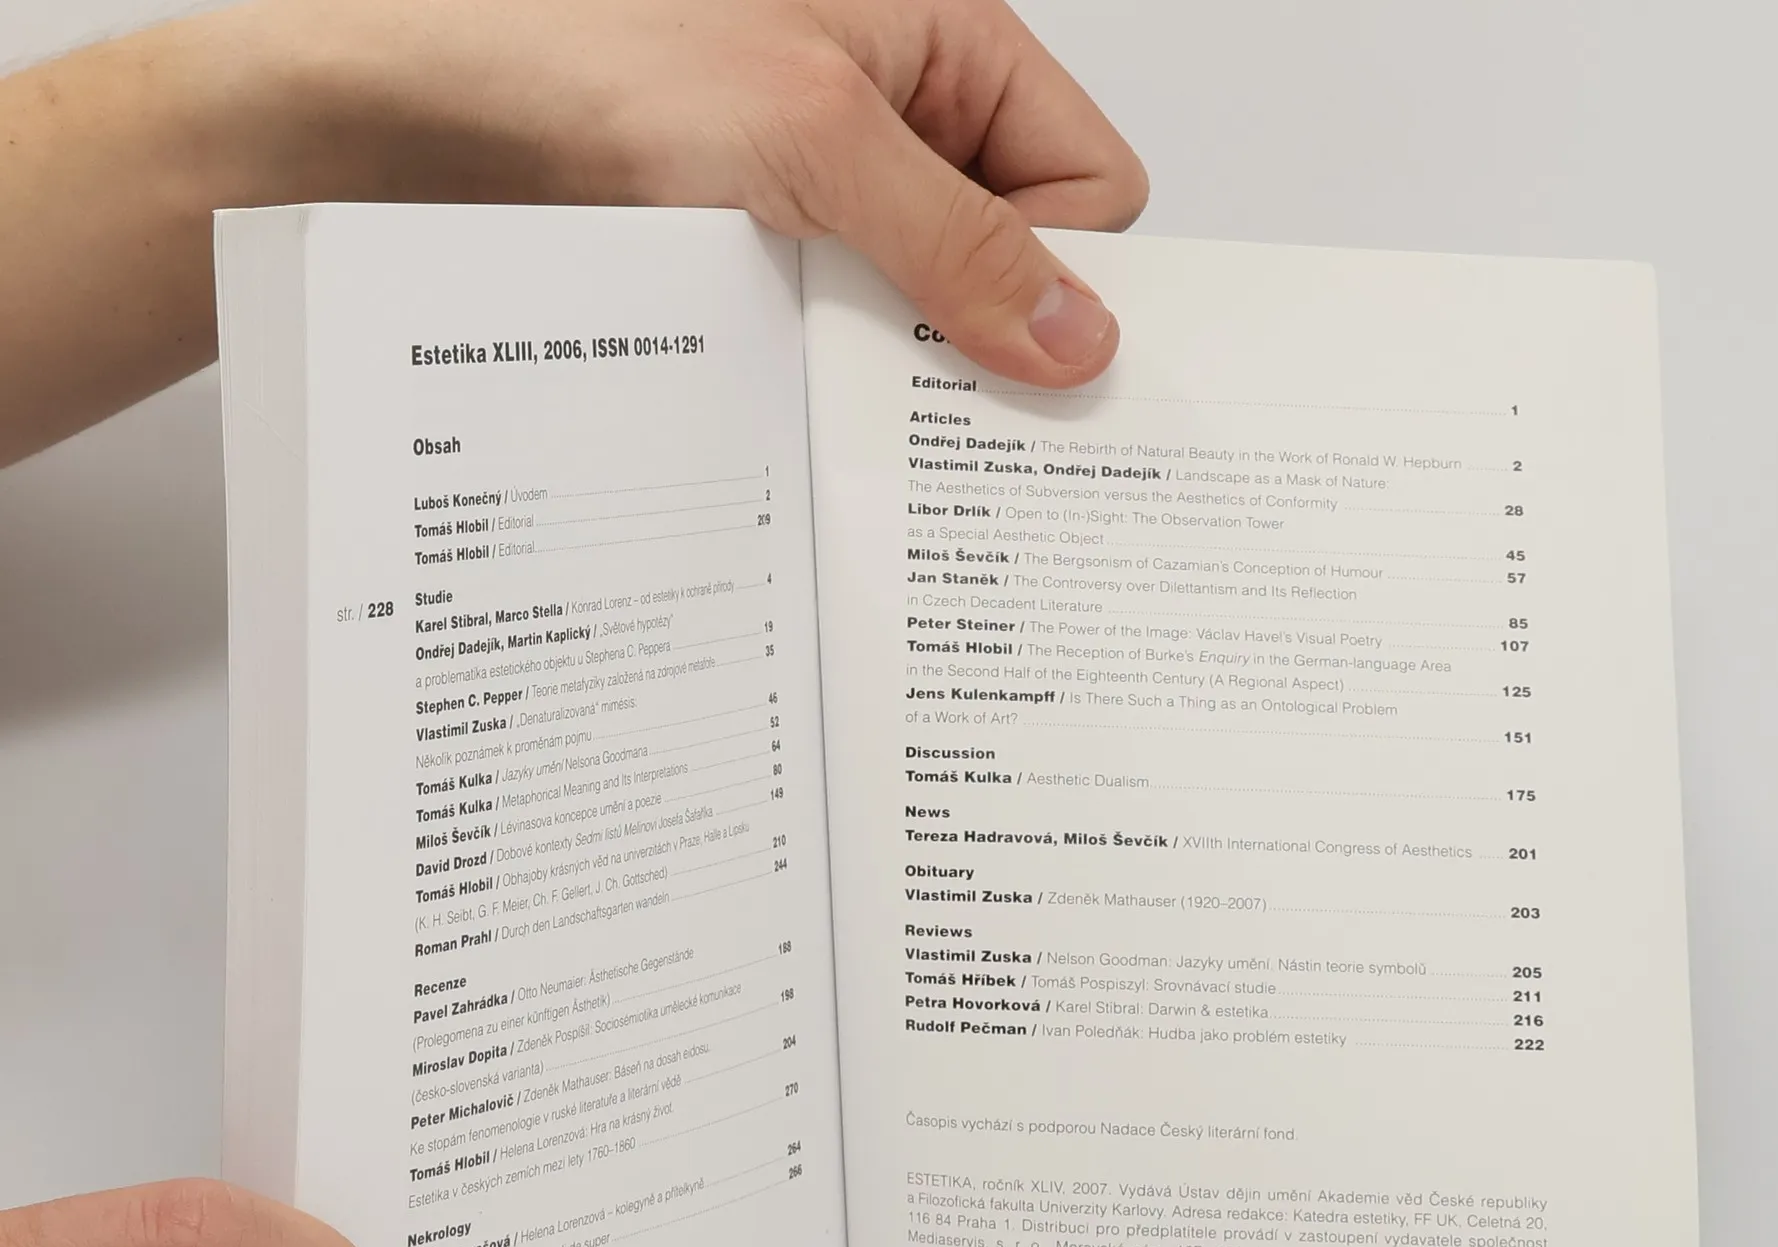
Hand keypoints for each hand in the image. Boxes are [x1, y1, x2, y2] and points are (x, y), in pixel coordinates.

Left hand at [0, 0, 1147, 460]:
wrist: (416, 112)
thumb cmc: (588, 50)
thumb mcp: (810, 137)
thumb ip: (957, 241)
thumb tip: (1078, 333)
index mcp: (943, 42)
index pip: (1089, 179)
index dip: (1071, 268)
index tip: (1030, 353)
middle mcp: (896, 117)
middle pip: (1016, 255)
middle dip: (990, 331)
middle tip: (948, 399)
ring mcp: (829, 195)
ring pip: (928, 311)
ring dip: (903, 364)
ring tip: (851, 386)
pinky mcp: (767, 260)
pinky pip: (847, 339)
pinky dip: (839, 380)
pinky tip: (807, 399)